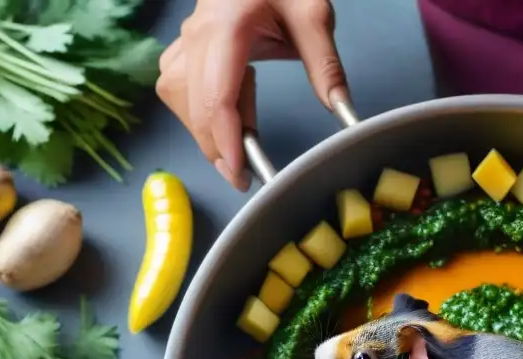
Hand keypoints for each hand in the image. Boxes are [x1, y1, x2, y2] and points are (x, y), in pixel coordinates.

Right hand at [156, 0, 348, 190]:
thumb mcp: (314, 15)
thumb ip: (327, 67)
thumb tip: (343, 114)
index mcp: (227, 25)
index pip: (218, 95)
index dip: (226, 140)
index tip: (240, 172)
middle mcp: (197, 33)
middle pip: (194, 104)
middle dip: (216, 147)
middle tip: (244, 178)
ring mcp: (186, 38)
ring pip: (178, 97)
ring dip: (206, 130)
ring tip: (242, 150)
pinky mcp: (185, 45)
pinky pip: (179, 88)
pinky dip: (200, 113)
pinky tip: (231, 121)